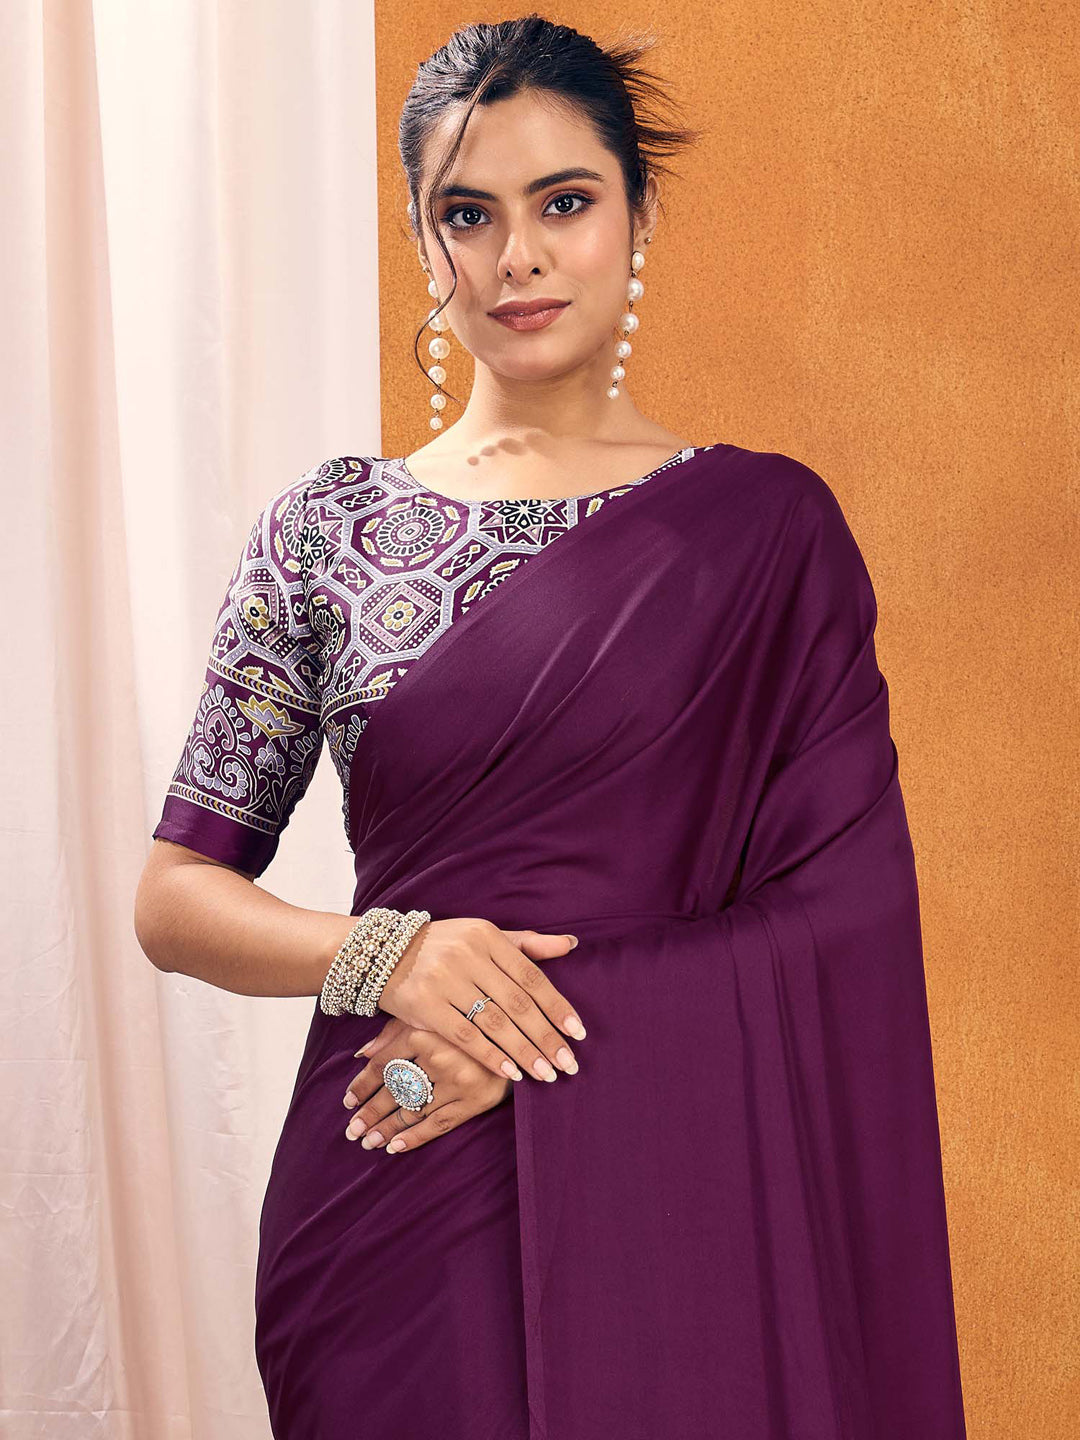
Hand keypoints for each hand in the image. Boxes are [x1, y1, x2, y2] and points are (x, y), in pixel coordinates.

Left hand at [341, 1017, 513, 1154]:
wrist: (520, 1026)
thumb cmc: (467, 1016)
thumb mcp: (427, 1013)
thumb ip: (393, 1031)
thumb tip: (361, 1054)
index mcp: (422, 1031)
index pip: (382, 1065)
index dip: (361, 1086)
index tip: (347, 1102)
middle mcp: (438, 1056)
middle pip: (393, 1091)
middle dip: (369, 1114)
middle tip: (351, 1132)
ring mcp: (458, 1080)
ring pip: (412, 1111)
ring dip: (386, 1129)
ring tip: (367, 1141)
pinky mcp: (476, 1099)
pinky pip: (439, 1124)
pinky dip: (415, 1137)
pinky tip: (395, 1147)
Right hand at [376, 918, 586, 1082]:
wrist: (381, 954)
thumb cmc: (443, 946)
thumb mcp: (482, 935)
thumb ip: (526, 944)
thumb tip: (571, 944)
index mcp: (486, 935)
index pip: (530, 976)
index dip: (557, 1006)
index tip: (578, 1033)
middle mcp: (468, 955)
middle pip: (517, 1003)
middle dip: (546, 1037)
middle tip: (569, 1063)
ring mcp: (445, 980)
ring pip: (495, 1023)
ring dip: (524, 1052)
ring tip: (546, 1074)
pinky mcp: (425, 1006)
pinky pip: (466, 1036)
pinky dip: (491, 1056)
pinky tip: (511, 1074)